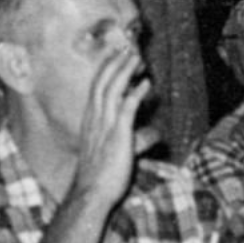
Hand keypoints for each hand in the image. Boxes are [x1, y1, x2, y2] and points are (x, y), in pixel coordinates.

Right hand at [71, 46, 149, 211]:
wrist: (91, 193)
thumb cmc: (102, 176)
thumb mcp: (117, 151)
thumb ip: (135, 138)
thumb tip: (153, 133)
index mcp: (90, 119)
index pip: (96, 86)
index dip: (107, 69)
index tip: (119, 56)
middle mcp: (95, 118)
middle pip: (103, 81)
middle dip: (116, 63)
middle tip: (129, 49)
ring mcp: (104, 125)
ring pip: (113, 89)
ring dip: (126, 71)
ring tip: (138, 58)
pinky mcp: (117, 135)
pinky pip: (126, 108)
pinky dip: (136, 93)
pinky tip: (146, 84)